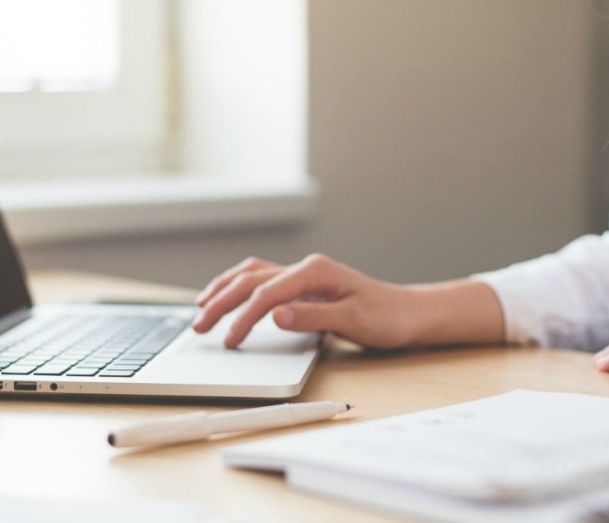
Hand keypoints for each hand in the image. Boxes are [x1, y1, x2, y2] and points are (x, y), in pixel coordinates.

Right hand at [193, 254, 416, 348]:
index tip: (229, 341)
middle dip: (220, 302)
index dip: (243, 318)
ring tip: (201, 307)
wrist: (409, 314)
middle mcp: (306, 268)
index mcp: (315, 271)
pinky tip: (229, 297)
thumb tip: (274, 315)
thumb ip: (312, 317)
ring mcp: (303, 275)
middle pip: (251, 280)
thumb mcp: (353, 321)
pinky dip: (239, 287)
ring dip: (224, 289)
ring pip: (251, 275)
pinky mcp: (303, 286)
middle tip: (199, 326)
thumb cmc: (387, 317)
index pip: (266, 293)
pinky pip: (262, 280)